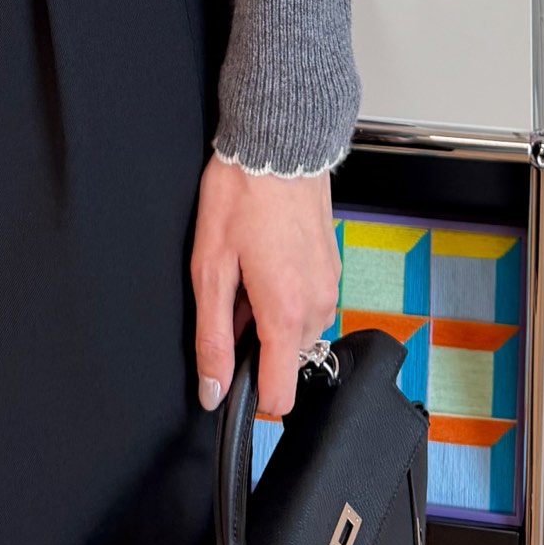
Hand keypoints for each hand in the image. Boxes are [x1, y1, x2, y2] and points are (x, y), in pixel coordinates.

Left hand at [191, 153, 340, 419]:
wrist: (279, 146)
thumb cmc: (243, 194)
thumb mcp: (210, 268)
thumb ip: (212, 337)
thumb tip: (212, 387)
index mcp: (287, 314)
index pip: (280, 398)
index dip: (250, 394)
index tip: (230, 375)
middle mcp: (318, 305)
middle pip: (286, 360)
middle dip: (255, 341)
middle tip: (231, 295)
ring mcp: (331, 284)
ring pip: (297, 330)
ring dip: (270, 315)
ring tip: (248, 269)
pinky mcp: (333, 266)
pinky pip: (308, 301)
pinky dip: (285, 292)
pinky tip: (265, 257)